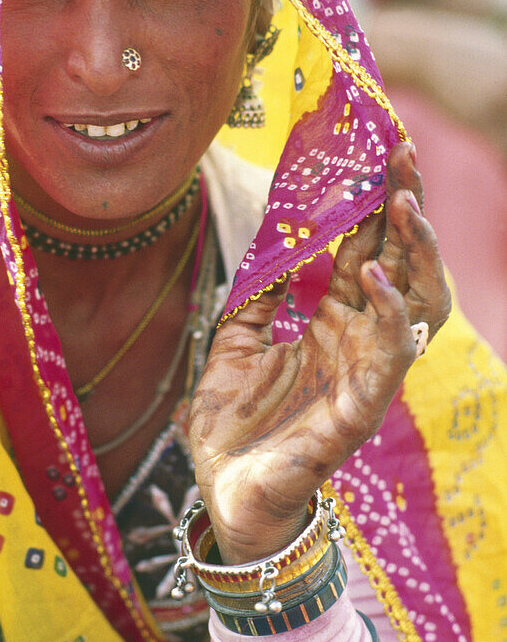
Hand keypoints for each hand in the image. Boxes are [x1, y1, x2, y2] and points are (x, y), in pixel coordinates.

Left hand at [189, 143, 450, 563]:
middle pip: (398, 259)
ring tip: (401, 201)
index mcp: (328, 320)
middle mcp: (356, 337)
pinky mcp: (364, 404)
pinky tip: (368, 270)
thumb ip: (256, 295)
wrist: (227, 495)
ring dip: (414, 247)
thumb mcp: (235, 342)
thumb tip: (267, 239)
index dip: (368, 200)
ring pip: (414, 298)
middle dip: (403, 205)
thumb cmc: (236, 425)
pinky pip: (390, 349)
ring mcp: (365, 369)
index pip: (362, 246)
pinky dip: (387, 307)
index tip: (371, 147)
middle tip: (400, 151)